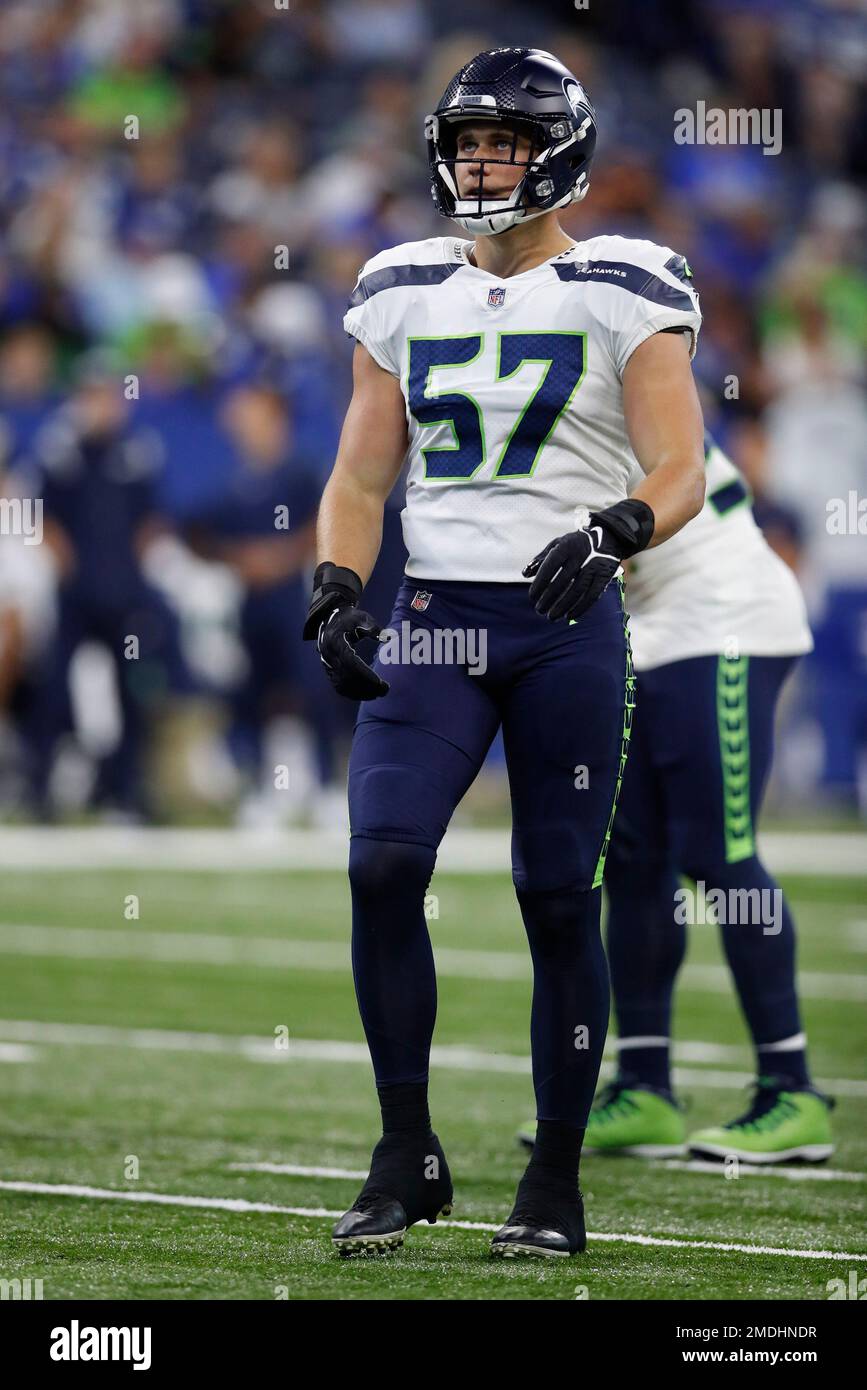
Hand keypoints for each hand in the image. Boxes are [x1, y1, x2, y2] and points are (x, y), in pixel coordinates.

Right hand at [303, 561, 388, 700]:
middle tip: (385, 690)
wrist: (330, 618)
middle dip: (366, 686)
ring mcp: (327, 664)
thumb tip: (389, 637)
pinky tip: (367, 695)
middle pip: (347, 676)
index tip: (380, 681)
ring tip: (379, 694)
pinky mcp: (329, 670)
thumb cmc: (349, 617)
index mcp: (336, 641)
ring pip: (342, 685)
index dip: (365, 673)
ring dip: (360, 692)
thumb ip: (374, 628)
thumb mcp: (362, 617)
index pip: (351, 662)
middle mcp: (329, 655)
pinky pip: (339, 686)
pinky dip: (353, 693)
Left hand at [523, 499, 654, 622]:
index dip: (540, 583)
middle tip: (539, 610)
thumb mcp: (557, 544)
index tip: (532, 597)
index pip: (550, 567)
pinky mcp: (605, 576)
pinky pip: (593, 596)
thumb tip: (525, 574)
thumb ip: (540, 559)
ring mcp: (594, 566)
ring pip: (577, 591)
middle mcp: (580, 556)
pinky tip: (570, 616)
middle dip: (549, 598)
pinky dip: (581, 608)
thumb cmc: (575, 544)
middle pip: (562, 582)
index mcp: (566, 547)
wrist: (608, 537)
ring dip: (563, 606)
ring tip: (551, 617)